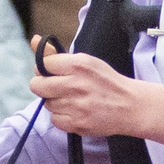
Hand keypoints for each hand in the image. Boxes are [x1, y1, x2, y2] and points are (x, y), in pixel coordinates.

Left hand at [31, 47, 147, 138]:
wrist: (130, 106)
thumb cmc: (106, 82)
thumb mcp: (86, 62)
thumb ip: (57, 54)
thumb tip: (33, 40)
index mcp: (78, 65)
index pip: (42, 64)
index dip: (45, 69)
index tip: (53, 73)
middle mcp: (76, 84)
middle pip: (37, 86)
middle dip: (42, 86)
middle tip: (56, 88)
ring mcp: (76, 106)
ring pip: (47, 104)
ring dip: (55, 102)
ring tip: (73, 100)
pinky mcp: (77, 123)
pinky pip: (55, 120)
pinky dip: (62, 117)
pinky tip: (75, 111)